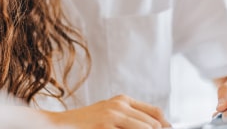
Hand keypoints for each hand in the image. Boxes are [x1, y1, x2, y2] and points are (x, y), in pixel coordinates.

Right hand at [44, 94, 170, 128]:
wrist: (62, 124)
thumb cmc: (88, 121)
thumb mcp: (111, 113)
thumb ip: (132, 116)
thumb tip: (163, 124)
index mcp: (124, 100)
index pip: (156, 113)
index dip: (164, 126)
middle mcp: (120, 105)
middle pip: (153, 124)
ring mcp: (112, 116)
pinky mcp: (105, 127)